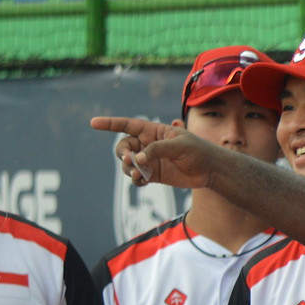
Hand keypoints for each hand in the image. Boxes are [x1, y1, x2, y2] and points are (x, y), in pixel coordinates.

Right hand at [93, 116, 215, 188]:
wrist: (210, 170)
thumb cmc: (198, 151)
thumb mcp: (180, 145)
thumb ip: (158, 149)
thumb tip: (139, 159)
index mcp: (154, 131)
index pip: (128, 125)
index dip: (110, 124)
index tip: (93, 123)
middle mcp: (148, 145)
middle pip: (124, 147)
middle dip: (122, 154)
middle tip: (130, 161)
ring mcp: (150, 160)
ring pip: (128, 164)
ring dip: (129, 169)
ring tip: (140, 175)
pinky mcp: (154, 175)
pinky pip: (137, 178)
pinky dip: (136, 180)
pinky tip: (142, 181)